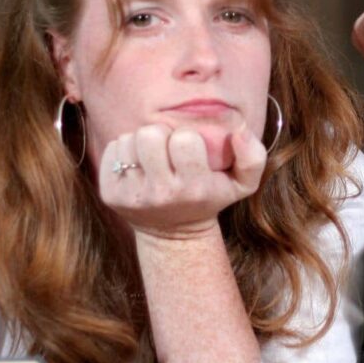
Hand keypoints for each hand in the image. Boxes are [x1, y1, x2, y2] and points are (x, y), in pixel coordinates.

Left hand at [99, 122, 265, 238]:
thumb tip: (239, 129)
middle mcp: (161, 194)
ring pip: (130, 140)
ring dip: (142, 142)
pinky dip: (124, 151)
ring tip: (152, 157)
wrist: (174, 233)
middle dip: (161, 135)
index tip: (189, 151)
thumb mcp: (242, 185)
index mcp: (194, 188)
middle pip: (151, 135)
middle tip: (167, 149)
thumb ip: (253, 157)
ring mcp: (132, 196)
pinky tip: (137, 165)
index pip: (184, 139)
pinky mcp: (110, 195)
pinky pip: (113, 150)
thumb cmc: (209, 198)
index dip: (187, 139)